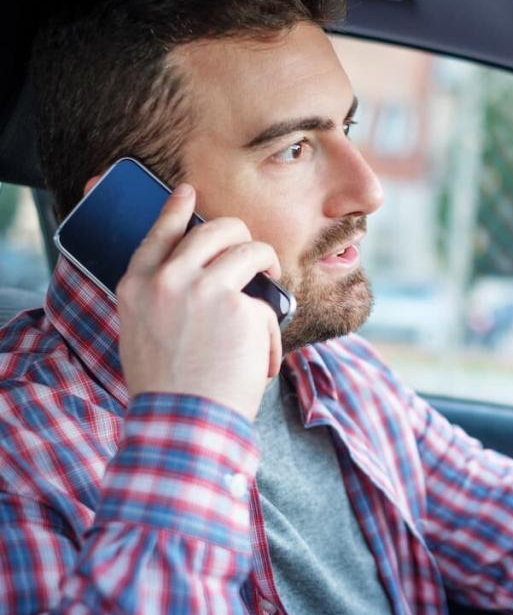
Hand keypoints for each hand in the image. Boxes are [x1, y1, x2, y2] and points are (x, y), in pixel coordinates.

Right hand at [117, 184, 282, 419]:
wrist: (183, 423)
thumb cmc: (170, 390)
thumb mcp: (144, 335)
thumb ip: (162, 301)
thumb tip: (200, 277)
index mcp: (136, 287)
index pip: (158, 234)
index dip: (175, 209)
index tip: (187, 191)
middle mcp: (167, 279)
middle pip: (214, 229)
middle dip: (242, 235)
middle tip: (256, 254)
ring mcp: (204, 288)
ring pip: (250, 250)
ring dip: (269, 263)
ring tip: (274, 284)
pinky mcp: (240, 306)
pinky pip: (268, 306)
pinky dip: (271, 336)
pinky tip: (261, 362)